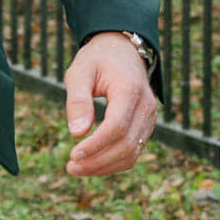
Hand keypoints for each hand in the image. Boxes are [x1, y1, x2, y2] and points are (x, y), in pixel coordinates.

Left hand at [64, 34, 157, 176]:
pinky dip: (113, 163)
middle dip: (97, 161)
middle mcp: (145, 106)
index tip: (73, 154)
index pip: (116, 127)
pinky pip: (133, 152)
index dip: (95, 145)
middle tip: (70, 167)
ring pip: (132, 153)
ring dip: (104, 167)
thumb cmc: (97, 60)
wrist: (122, 51)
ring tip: (76, 169)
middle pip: (126, 145)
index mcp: (129, 90)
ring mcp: (149, 118)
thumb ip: (77, 100)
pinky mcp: (145, 126)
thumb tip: (77, 133)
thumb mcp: (80, 72)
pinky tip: (92, 164)